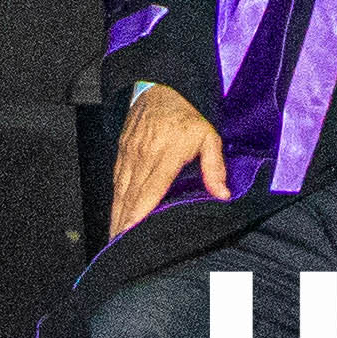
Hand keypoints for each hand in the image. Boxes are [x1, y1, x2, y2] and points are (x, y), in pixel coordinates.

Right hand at [108, 80, 234, 234]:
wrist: (158, 88)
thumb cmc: (185, 116)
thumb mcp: (208, 135)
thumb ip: (214, 166)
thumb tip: (222, 194)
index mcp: (165, 153)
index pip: (150, 187)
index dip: (139, 211)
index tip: (129, 231)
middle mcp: (143, 155)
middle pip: (131, 196)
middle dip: (123, 223)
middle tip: (118, 249)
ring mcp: (129, 155)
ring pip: (120, 191)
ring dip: (116, 216)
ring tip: (113, 240)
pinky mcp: (121, 154)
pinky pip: (115, 183)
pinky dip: (114, 202)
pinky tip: (115, 218)